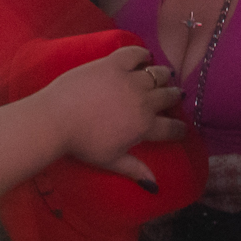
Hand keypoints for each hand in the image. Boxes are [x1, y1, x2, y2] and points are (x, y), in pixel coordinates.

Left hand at [30, 44, 187, 185]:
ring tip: (165, 75)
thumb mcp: (111, 160)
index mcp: (144, 126)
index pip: (170, 128)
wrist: (58, 118)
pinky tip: (145, 56)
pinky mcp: (113, 63)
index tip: (182, 128)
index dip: (179, 129)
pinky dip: (142, 54)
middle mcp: (143, 100)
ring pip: (156, 73)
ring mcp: (129, 79)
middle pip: (167, 96)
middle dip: (174, 97)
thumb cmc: (83, 144)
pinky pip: (135, 54)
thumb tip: (155, 186)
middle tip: (175, 96)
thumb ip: (135, 170)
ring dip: (163, 75)